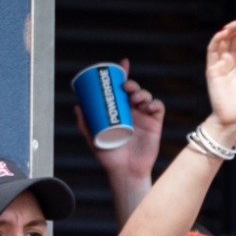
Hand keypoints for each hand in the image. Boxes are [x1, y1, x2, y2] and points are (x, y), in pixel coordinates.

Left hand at [76, 59, 163, 193]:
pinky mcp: (155, 124)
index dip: (123, 74)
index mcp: (119, 110)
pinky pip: (158, 108)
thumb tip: (77, 106)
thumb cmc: (110, 158)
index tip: (122, 64)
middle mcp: (132, 111)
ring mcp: (144, 117)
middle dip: (132, 83)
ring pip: (147, 96)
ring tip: (135, 99)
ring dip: (142, 92)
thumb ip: (85, 124)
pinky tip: (148, 106)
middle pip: (134, 90)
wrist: (125, 172)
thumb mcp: (93, 138)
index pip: (122, 89)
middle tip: (125, 87)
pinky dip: (155, 103)